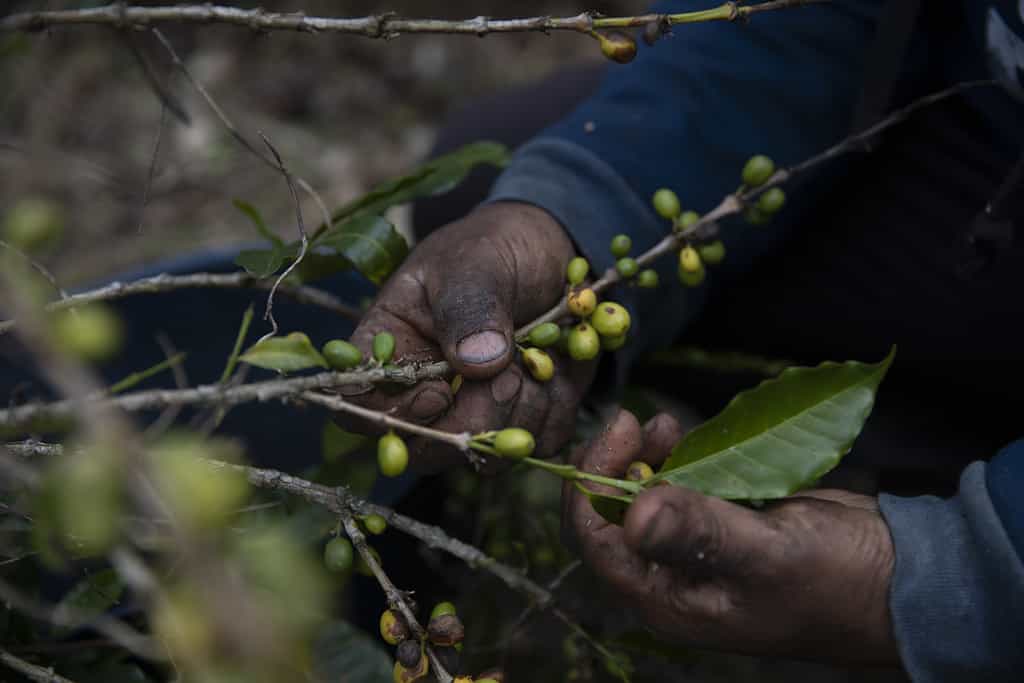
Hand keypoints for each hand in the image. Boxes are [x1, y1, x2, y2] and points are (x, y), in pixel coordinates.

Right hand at [343, 202, 596, 470]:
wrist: (550, 250)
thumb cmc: (496, 247)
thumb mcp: (477, 263)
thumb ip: (470, 308)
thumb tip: (476, 364)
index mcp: (390, 346)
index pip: (362, 404)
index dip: (396, 414)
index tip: (439, 392)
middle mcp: (422, 390)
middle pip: (424, 448)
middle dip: (474, 418)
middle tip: (510, 372)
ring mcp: (472, 411)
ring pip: (484, 454)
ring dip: (521, 407)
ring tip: (536, 352)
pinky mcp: (522, 419)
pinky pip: (536, 441)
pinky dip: (554, 406)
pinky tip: (556, 365)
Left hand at [563, 409, 898, 664]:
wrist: (904, 579)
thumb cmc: (840, 580)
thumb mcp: (769, 553)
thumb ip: (700, 531)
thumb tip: (633, 513)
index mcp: (668, 598)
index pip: (597, 539)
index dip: (594, 481)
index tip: (620, 431)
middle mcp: (672, 577)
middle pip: (613, 514)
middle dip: (617, 463)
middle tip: (641, 422)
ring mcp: (697, 550)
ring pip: (645, 495)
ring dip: (648, 457)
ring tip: (667, 424)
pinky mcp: (723, 524)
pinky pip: (682, 488)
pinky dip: (680, 459)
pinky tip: (687, 435)